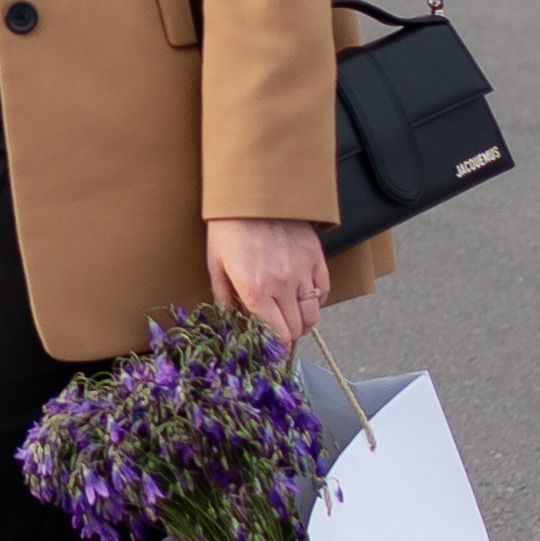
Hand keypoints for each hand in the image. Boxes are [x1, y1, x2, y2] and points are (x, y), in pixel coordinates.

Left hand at [205, 217, 330, 347]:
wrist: (254, 192)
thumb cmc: (229, 227)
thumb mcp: (216, 265)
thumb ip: (225, 298)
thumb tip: (233, 321)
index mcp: (255, 290)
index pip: (275, 336)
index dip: (272, 347)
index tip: (268, 348)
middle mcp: (283, 285)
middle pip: (296, 330)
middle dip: (286, 336)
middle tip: (276, 330)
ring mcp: (303, 272)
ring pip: (313, 316)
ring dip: (302, 322)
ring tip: (290, 315)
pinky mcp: (316, 258)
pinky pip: (323, 292)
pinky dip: (315, 300)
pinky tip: (301, 295)